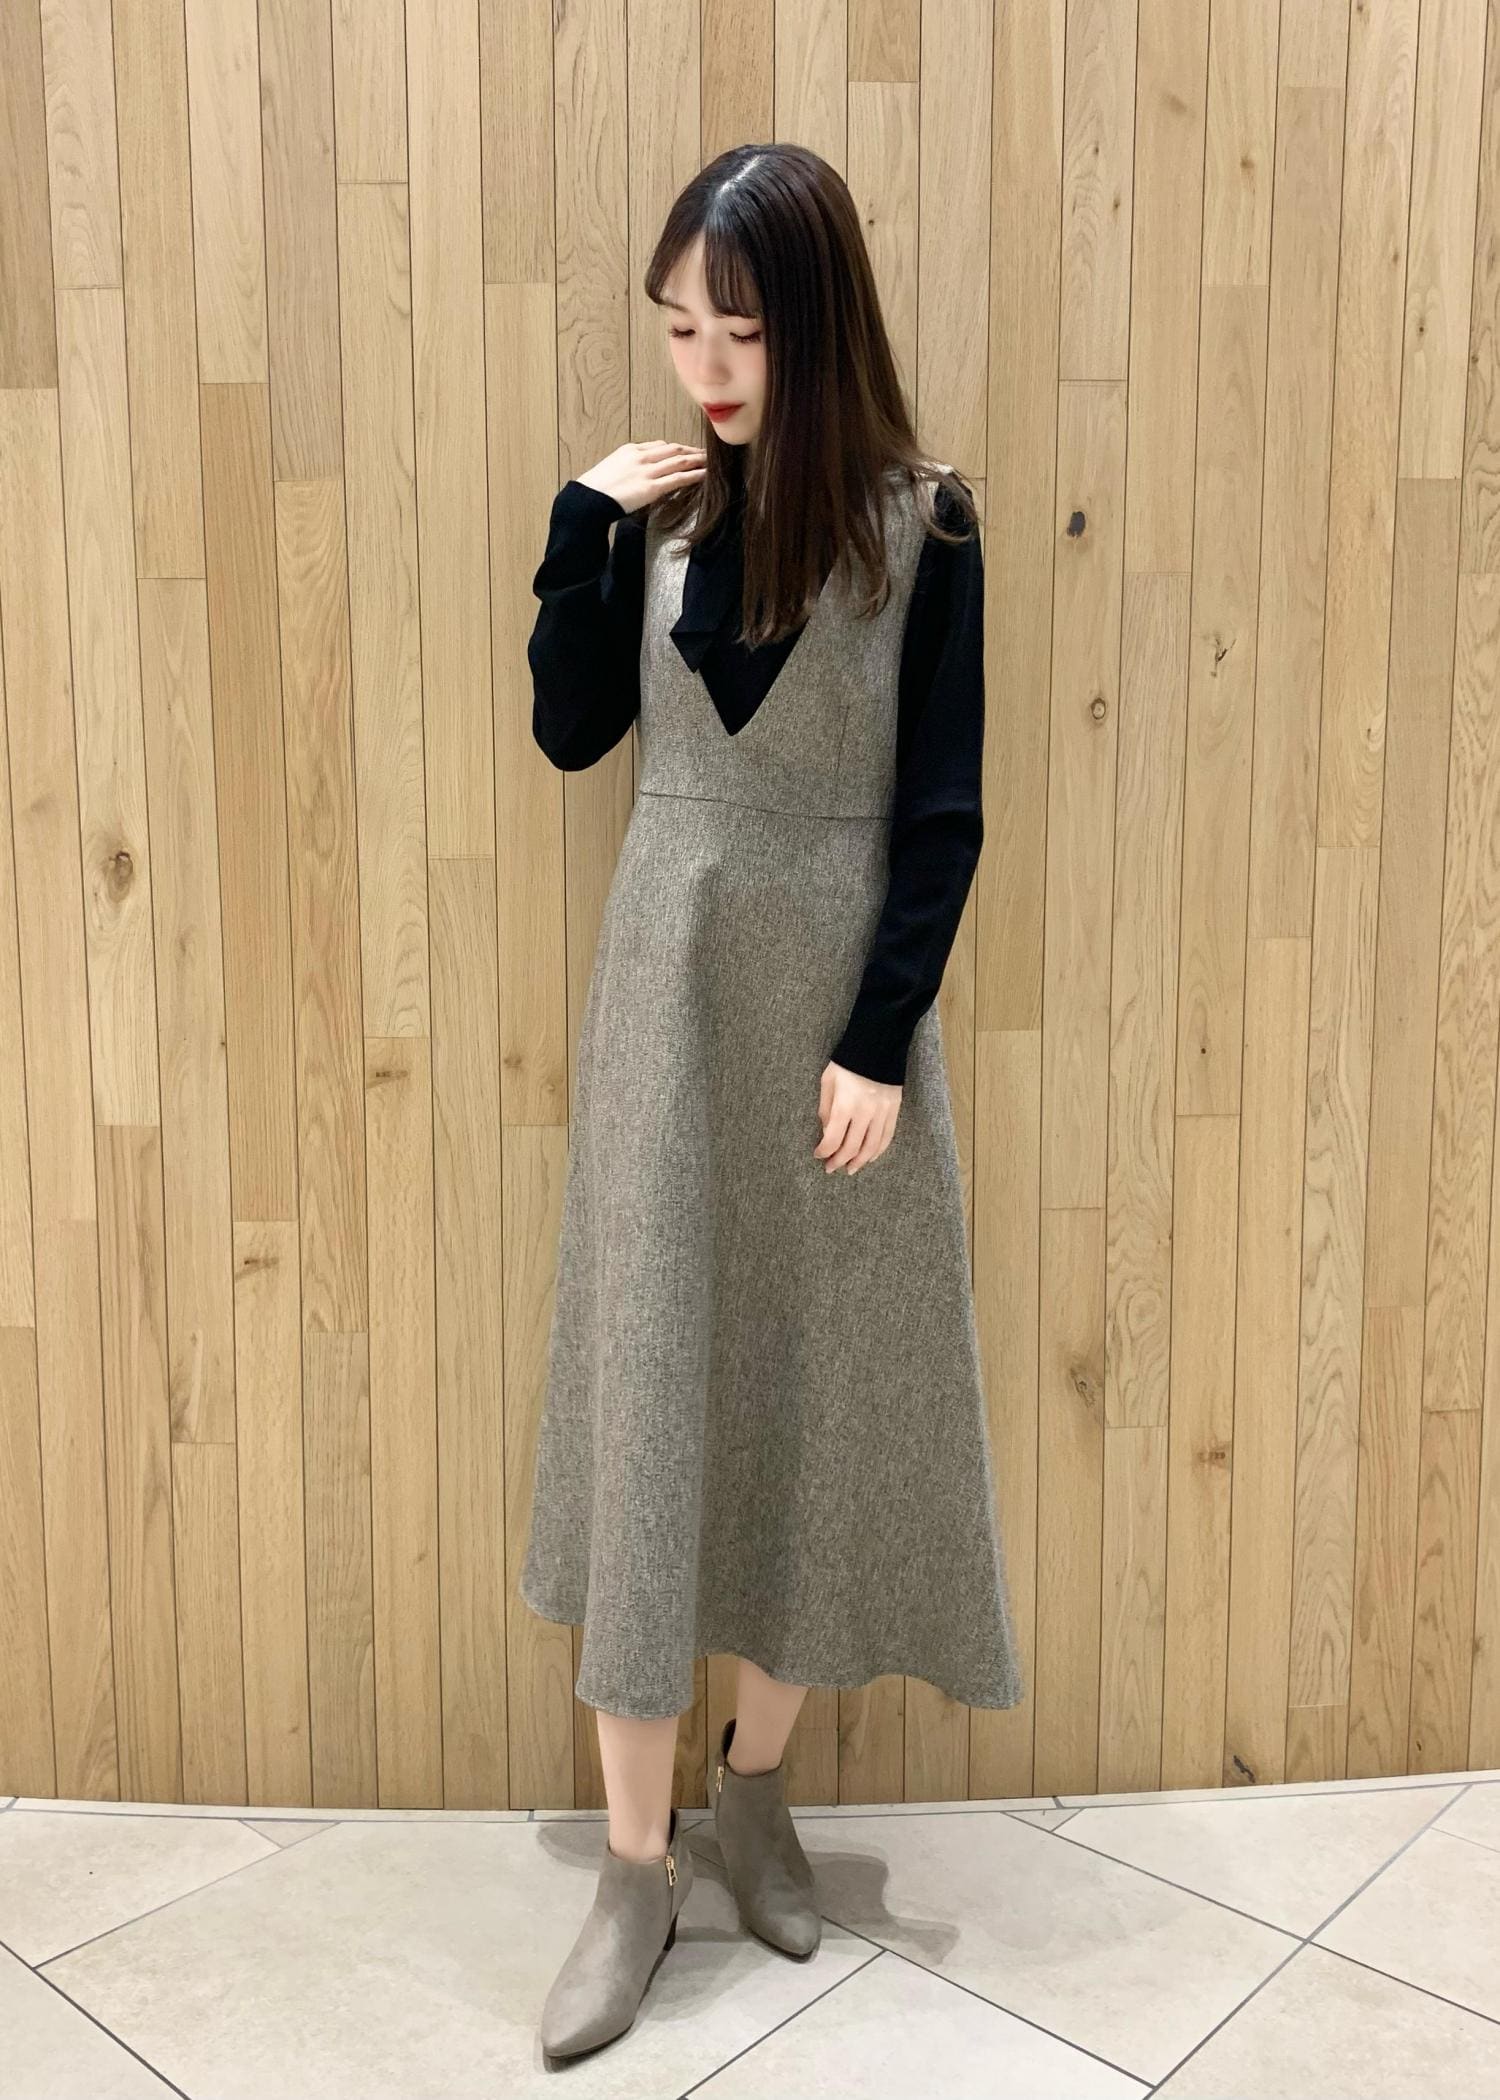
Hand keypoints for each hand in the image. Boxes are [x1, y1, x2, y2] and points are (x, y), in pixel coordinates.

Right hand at [576, 439, 706, 515]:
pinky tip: (705, 474)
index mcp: (630, 450)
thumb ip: (626, 468)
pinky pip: (678, 478)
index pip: (658, 445)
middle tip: (704, 452)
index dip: (674, 448)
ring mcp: (647, 471)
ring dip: (697, 460)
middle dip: (690, 450)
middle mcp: (641, 456)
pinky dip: (694, 475)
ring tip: (710, 461)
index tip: (684, 451)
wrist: (587, 499)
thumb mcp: (610, 470)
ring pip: (679, 461)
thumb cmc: (595, 490)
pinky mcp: (651, 487)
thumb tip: (634, 476)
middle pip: (672, 449)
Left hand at [815, 1061, 901, 1173]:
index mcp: (845, 1104)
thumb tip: (827, 1133)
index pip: (833, 1139)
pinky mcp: (894, 1110)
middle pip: (852, 1148)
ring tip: (849, 1169)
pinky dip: (878, 1151)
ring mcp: (882, 1113)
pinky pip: (887, 1137)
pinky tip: (869, 1158)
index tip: (818, 1155)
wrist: (877, 1045)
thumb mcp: (828, 1082)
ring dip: (859, 1162)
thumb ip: (826, 1109)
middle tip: (830, 1168)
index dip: (824, 1151)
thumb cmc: (847, 1063)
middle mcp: (865, 1112)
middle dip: (839, 1161)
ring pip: (871, 1147)